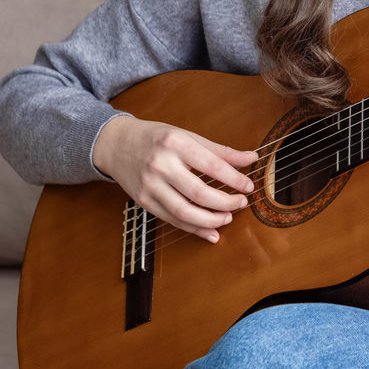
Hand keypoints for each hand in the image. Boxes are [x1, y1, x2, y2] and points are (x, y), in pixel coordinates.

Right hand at [93, 114, 257, 242]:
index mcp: (176, 144)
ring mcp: (150, 186)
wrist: (117, 144)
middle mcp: (161, 165)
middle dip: (225, 202)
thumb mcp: (188, 136)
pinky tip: (210, 232)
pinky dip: (194, 229)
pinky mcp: (144, 202)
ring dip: (210, 220)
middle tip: (241, 203)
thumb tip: (251, 158)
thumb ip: (221, 151)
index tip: (249, 186)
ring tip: (228, 218)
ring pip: (184, 212)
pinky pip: (172, 220)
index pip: (212, 166)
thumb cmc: (157, 138)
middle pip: (199, 193)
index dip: (234, 179)